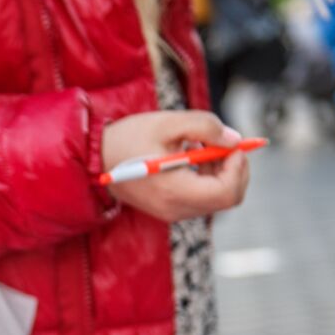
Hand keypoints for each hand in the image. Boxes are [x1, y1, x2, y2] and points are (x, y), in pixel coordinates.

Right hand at [100, 110, 250, 221]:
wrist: (96, 158)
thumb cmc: (129, 138)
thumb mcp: (168, 122)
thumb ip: (205, 126)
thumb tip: (234, 140)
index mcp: (175, 191)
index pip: (227, 191)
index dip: (238, 166)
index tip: (230, 142)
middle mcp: (176, 209)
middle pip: (228, 198)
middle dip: (234, 169)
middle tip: (223, 143)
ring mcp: (173, 212)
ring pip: (218, 198)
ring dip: (221, 171)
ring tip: (202, 145)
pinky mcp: (169, 209)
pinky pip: (202, 198)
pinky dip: (208, 178)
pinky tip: (193, 156)